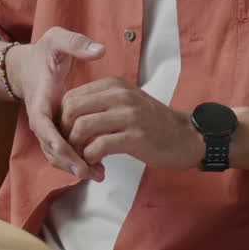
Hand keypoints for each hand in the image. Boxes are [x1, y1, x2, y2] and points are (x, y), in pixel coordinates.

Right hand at [8, 27, 105, 179]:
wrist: (26, 67)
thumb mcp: (56, 41)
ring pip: (56, 154)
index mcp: (39, 98)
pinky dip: (77, 161)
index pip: (42, 123)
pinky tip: (98, 168)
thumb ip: (76, 44)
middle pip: (49, 146)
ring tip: (99, 174)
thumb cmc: (43, 54)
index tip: (64, 149)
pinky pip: (63, 152)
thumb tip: (99, 50)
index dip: (51, 137)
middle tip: (88, 171)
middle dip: (67, 160)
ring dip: (74, 166)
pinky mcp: (55, 132)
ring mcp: (47, 127)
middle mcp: (41, 118)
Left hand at [60, 77, 203, 179]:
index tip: (66, 135)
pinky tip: (96, 164)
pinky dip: (90, 158)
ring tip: (81, 158)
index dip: (62, 119)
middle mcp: (120, 95)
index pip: (71, 97)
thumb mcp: (124, 102)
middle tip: (69, 148)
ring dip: (75, 147)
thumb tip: (66, 116)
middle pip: (71, 109)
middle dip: (64, 132)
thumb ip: (99, 104)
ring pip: (82, 127)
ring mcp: (129, 115)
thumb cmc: (151, 123)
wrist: (186, 137)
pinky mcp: (136, 136)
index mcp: (113, 85)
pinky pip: (99, 146)